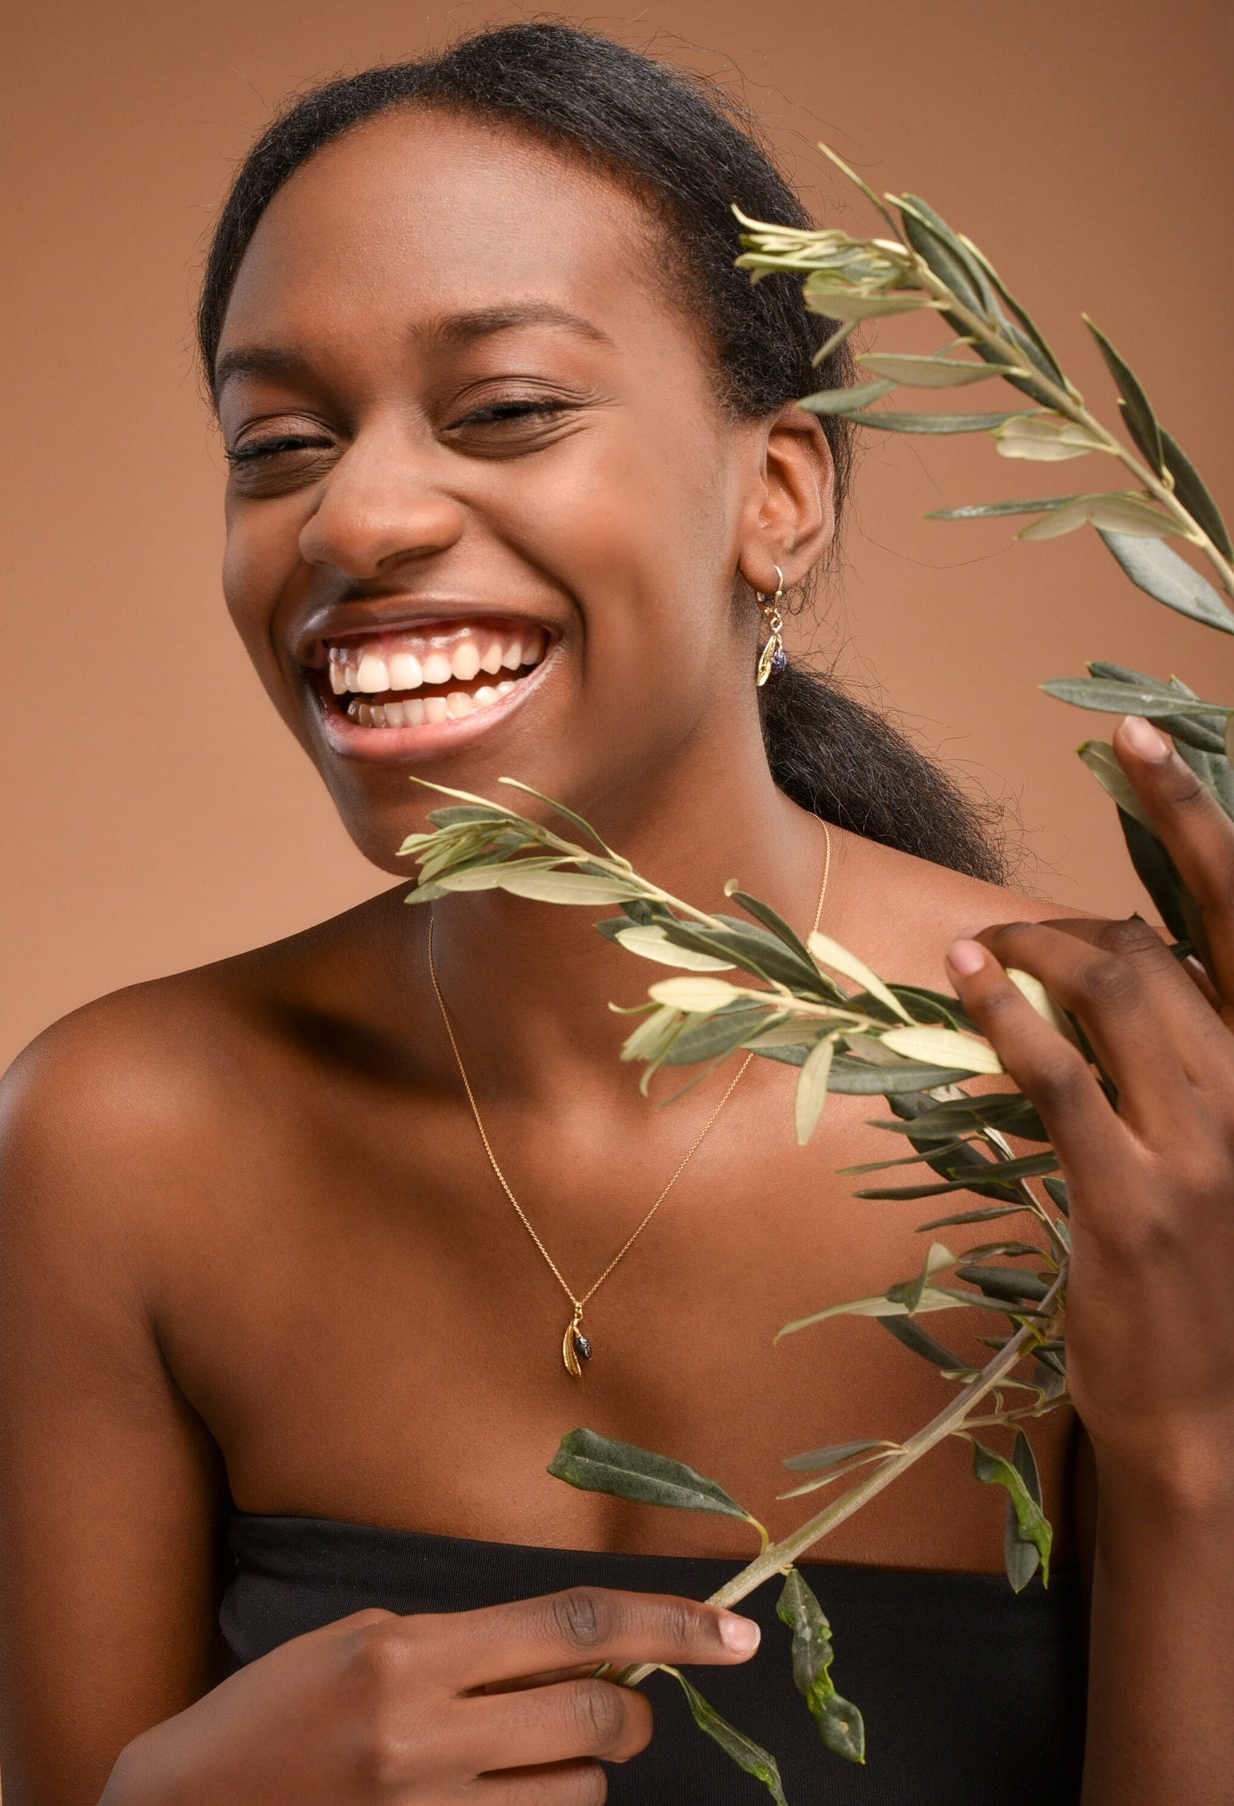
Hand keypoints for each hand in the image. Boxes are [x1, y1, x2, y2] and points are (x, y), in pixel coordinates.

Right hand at [104, 1586, 757, 1804]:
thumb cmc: (273, 1711)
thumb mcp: (362, 1639)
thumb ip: (463, 1641)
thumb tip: (567, 1643)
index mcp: (409, 1653)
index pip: (569, 1625)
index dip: (666, 1624)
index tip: (733, 1631)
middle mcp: (425, 1735)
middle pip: (596, 1716)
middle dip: (632, 1707)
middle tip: (619, 1703)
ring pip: (578, 1793)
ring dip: (579, 1768)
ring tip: (524, 1755)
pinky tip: (496, 1794)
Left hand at [943, 714, 1233, 1495]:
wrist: (1215, 1419)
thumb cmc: (1215, 1276)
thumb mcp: (1222, 1145)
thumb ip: (1187, 1050)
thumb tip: (1117, 960)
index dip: (1194, 813)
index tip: (1132, 737)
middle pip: (1157, 945)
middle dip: (1072, 921)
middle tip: (1013, 933)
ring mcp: (1208, 1144)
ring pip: (1111, 988)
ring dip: (1029, 952)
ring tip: (980, 955)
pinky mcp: (1137, 1196)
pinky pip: (1059, 1070)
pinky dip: (1005, 1013)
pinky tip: (968, 983)